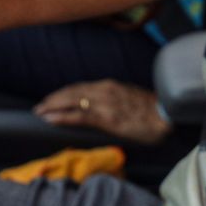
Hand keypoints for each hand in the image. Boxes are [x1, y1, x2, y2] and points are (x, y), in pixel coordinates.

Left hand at [33, 79, 170, 145]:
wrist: (166, 115)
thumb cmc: (152, 111)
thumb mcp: (129, 100)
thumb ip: (113, 101)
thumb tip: (102, 108)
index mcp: (110, 86)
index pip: (80, 87)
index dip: (63, 93)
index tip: (52, 99)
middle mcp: (104, 90)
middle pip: (71, 91)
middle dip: (53, 99)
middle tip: (39, 106)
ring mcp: (104, 103)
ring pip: (71, 101)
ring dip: (52, 106)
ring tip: (40, 112)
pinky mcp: (106, 117)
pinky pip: (79, 115)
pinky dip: (62, 116)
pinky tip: (50, 119)